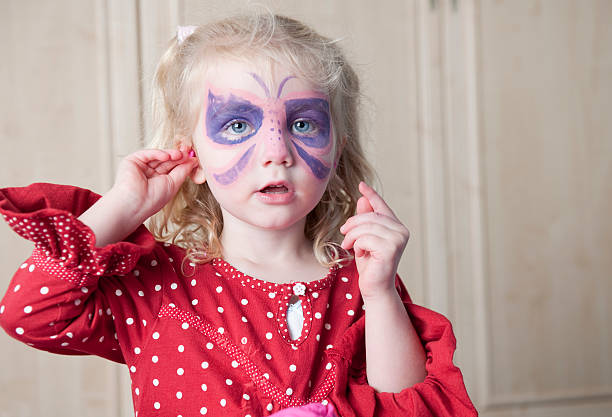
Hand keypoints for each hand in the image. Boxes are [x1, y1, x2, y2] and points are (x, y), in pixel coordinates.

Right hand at [111, 146, 197, 220]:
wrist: (135, 204)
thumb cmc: (152, 200)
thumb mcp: (174, 184)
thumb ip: (183, 171)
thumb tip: (193, 161)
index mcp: (159, 181)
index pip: (172, 167)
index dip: (182, 162)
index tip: (193, 158)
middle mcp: (150, 173)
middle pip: (166, 161)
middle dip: (178, 157)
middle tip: (188, 153)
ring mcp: (141, 167)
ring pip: (158, 156)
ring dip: (170, 154)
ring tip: (180, 155)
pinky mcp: (132, 161)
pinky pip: (147, 154)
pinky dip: (158, 153)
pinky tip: (167, 156)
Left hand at [339, 182, 409, 298]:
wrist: (374, 288)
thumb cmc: (370, 265)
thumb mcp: (364, 239)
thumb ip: (365, 221)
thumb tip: (362, 199)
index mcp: (396, 227)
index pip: (382, 207)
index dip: (371, 195)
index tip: (361, 185)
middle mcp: (401, 231)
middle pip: (370, 216)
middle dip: (352, 223)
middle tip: (343, 234)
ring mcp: (398, 240)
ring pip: (366, 227)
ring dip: (352, 236)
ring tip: (348, 246)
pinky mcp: (391, 249)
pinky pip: (365, 238)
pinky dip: (357, 245)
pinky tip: (359, 254)